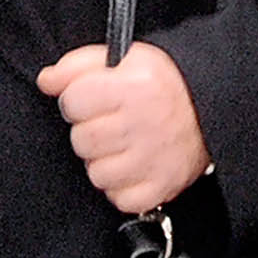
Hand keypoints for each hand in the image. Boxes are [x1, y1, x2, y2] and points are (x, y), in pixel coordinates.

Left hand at [37, 40, 210, 213]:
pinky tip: (135, 166)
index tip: (95, 100)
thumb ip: (77, 66)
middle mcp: (143, 124)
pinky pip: (119, 198)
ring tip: (126, 146)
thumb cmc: (162, 85)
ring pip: (96, 174)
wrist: (211, 111)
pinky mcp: (161, 188)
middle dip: (91, 132)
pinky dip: (124, 187)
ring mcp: (153, 160)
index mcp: (133, 86)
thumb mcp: (124, 59)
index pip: (72, 101)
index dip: (79, 100)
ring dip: (106, 162)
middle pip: (81, 141)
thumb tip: (46, 81)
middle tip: (113, 124)